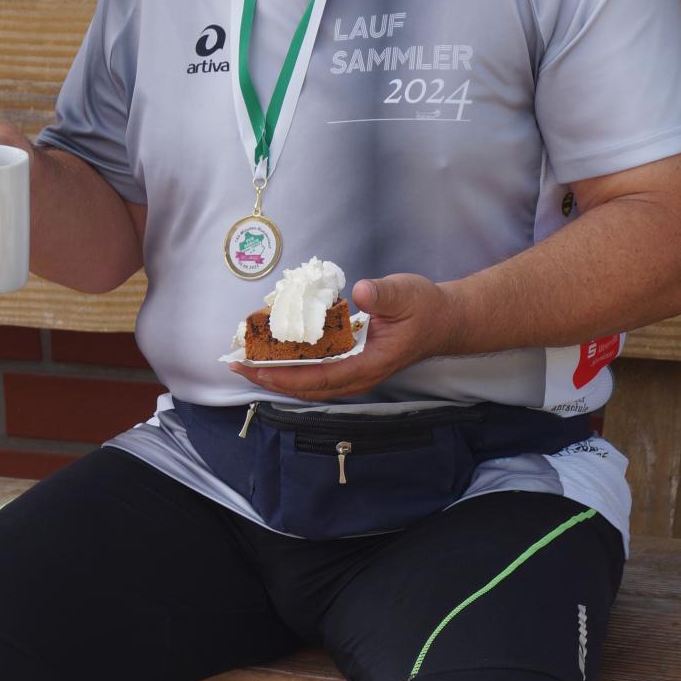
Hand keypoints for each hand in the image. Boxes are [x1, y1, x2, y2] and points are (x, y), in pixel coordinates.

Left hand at [229, 272, 452, 402]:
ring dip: (276, 374)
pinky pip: (314, 372)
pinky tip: (272, 352)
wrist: (443, 321)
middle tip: (236, 363)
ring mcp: (353, 374)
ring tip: (246, 360)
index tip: (256, 367)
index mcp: (369, 365)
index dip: (285, 375)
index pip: (320, 379)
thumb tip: (362, 292)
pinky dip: (290, 365)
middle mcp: (358, 377)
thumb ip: (384, 294)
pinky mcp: (349, 365)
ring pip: (308, 384)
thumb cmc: (425, 308)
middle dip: (269, 377)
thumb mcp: (407, 293)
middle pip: (307, 387)